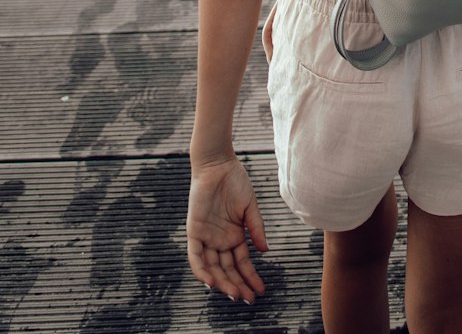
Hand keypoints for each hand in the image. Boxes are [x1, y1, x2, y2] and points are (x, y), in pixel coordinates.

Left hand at [187, 157, 267, 303]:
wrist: (218, 164)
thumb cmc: (235, 181)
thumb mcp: (250, 207)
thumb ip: (256, 228)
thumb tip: (265, 251)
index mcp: (234, 235)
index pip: (242, 263)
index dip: (250, 277)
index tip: (260, 290)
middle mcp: (220, 240)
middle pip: (228, 269)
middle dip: (237, 285)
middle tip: (247, 299)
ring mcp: (207, 237)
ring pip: (213, 267)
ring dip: (223, 282)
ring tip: (234, 294)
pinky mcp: (194, 231)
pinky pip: (196, 256)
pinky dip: (202, 270)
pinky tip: (212, 282)